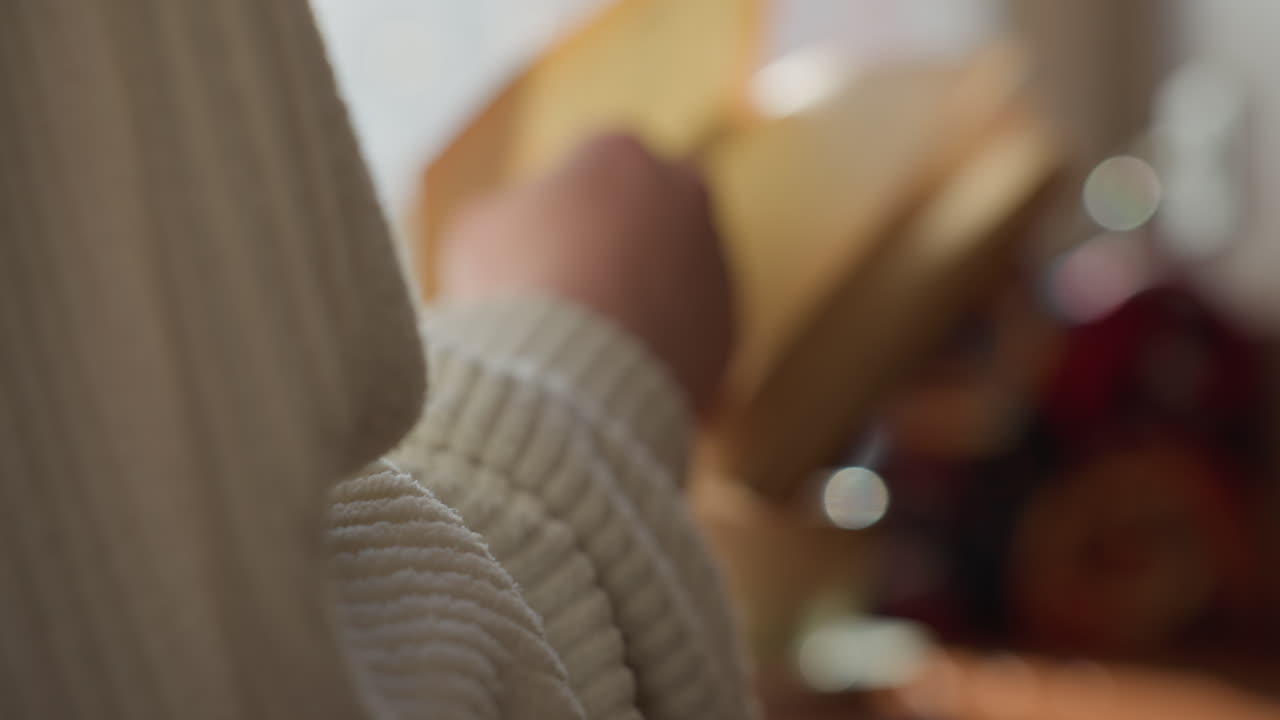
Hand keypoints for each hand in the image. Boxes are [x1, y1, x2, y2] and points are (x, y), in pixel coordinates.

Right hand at [437, 132, 734, 412]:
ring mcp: (717, 262)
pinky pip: (691, 327)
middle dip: (624, 235)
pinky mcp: (730, 328)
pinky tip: (620, 367)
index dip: (564, 204)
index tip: (541, 243)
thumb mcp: (479, 228)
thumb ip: (513, 211)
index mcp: (621, 151)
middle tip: (577, 281)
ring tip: (594, 338)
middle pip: (652, 207)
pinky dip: (663, 341)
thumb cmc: (517, 288)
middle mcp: (686, 194)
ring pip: (678, 269)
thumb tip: (526, 228)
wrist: (573, 380)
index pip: (595, 162)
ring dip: (647, 292)